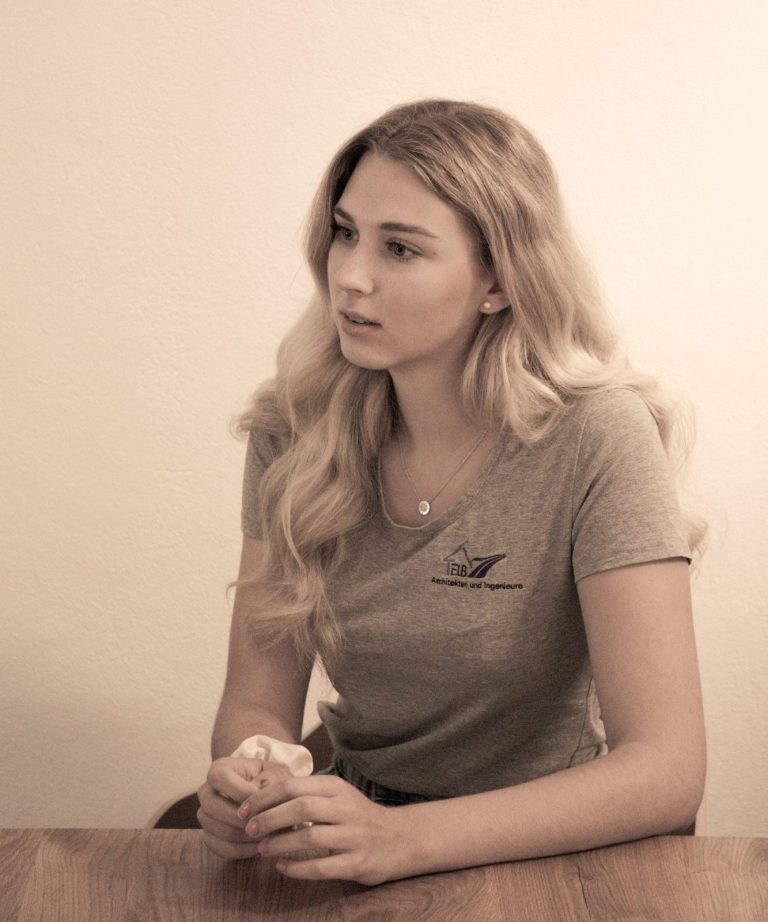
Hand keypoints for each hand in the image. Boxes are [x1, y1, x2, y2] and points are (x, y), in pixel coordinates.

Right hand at [197, 757, 292, 859]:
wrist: (274, 799)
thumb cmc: (274, 783)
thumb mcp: (276, 776)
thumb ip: (268, 784)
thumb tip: (257, 802)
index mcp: (220, 769)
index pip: (220, 778)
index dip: (240, 791)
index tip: (262, 801)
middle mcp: (206, 791)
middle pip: (212, 807)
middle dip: (241, 819)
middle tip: (264, 825)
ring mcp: (205, 816)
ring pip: (215, 830)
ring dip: (243, 837)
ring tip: (266, 838)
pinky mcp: (210, 836)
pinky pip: (219, 848)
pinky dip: (241, 850)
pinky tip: (259, 848)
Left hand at [237, 774, 406, 885]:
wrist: (401, 839)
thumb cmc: (359, 817)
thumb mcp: (338, 796)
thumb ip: (308, 794)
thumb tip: (263, 795)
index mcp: (337, 788)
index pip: (293, 786)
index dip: (265, 798)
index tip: (245, 809)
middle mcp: (346, 808)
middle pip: (300, 807)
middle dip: (269, 818)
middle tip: (249, 829)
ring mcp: (354, 836)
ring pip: (310, 836)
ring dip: (280, 844)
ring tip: (262, 849)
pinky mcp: (358, 862)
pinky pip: (322, 867)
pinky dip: (298, 869)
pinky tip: (283, 868)